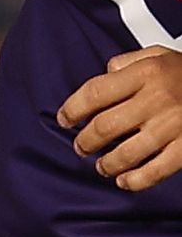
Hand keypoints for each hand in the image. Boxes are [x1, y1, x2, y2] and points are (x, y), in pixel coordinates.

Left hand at [57, 47, 181, 191]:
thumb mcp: (159, 55)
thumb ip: (128, 62)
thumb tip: (105, 74)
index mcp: (146, 73)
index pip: (94, 93)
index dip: (72, 109)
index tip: (65, 118)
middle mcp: (157, 99)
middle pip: (105, 126)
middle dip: (85, 141)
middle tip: (81, 146)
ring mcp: (173, 126)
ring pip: (126, 153)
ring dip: (107, 163)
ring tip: (101, 165)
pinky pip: (156, 170)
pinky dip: (136, 180)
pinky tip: (125, 181)